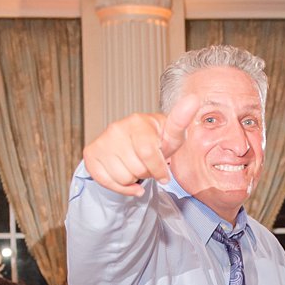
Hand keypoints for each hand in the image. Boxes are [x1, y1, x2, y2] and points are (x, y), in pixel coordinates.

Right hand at [81, 94, 199, 195]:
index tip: (164, 175)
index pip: (147, 153)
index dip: (157, 169)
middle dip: (146, 173)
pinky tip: (125, 177)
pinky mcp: (91, 153)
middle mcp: (117, 128)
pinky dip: (119, 186)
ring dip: (133, 179)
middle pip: (136, 168)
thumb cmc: (157, 141)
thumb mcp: (172, 135)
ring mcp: (102, 140)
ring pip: (121, 177)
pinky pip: (106, 181)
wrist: (133, 145)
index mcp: (138, 121)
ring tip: (136, 167)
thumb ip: (181, 121)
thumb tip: (193, 98)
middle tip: (147, 164)